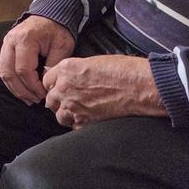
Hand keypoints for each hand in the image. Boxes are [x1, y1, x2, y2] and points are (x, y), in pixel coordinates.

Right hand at [0, 16, 75, 103]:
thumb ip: (53, 66)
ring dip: (15, 88)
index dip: (33, 86)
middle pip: (9, 72)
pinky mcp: (6, 48)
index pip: (23, 69)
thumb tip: (46, 85)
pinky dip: (12, 81)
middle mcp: (11, 41)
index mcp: (25, 39)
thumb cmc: (57, 30)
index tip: (45, 94)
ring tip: (28, 98)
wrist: (51, 15)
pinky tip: (22, 89)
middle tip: (35, 100)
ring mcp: (6, 44)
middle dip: (22, 90)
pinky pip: (4, 68)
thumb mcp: (62, 46)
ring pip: (3, 72)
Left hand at [42, 55, 167, 127]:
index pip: (47, 79)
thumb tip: (72, 77)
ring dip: (67, 114)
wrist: (140, 87)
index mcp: (66, 69)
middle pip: (50, 99)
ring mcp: (72, 106)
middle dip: (58, 100)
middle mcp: (64, 88)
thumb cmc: (124, 71)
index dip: (55, 84)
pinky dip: (80, 125)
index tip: (60, 88)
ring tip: (80, 112)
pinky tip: (91, 120)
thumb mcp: (94, 61)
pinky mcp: (83, 122)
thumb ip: (77, 71)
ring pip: (60, 115)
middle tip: (70, 101)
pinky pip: (74, 126)